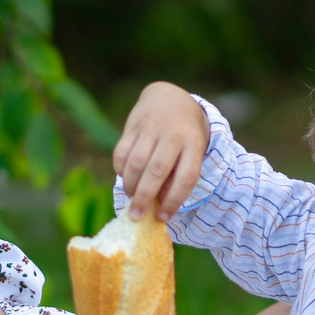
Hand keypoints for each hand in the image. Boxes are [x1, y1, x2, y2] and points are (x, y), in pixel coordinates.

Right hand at [113, 82, 209, 220]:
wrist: (169, 97)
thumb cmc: (183, 135)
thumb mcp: (191, 150)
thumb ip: (177, 175)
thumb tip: (157, 206)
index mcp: (193, 144)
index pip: (186, 177)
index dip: (174, 201)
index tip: (162, 218)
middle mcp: (173, 134)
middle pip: (157, 171)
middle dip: (145, 197)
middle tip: (136, 216)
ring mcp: (152, 127)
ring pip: (136, 162)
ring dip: (130, 185)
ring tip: (131, 198)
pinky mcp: (133, 124)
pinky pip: (122, 151)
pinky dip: (120, 170)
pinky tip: (125, 177)